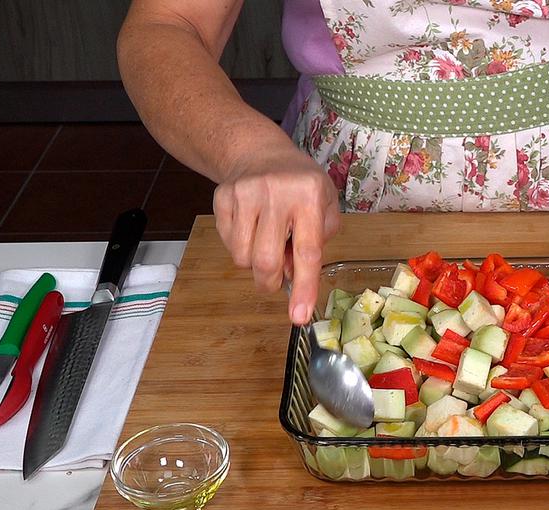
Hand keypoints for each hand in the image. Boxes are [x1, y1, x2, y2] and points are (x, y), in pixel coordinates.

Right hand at [213, 143, 340, 324]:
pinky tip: (251, 228)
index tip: (299, 316)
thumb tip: (295, 274)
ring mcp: (245, 193)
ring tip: (266, 245)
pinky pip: (227, 243)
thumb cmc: (301, 186)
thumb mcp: (326, 205)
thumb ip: (318, 241)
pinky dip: (240, 247)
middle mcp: (276, 192)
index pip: (307, 251)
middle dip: (270, 282)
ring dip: (253, 265)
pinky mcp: (222, 197)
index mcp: (309, 195)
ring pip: (242, 257)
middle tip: (276, 281)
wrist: (260, 153)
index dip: (304, 287)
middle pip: (266, 261)